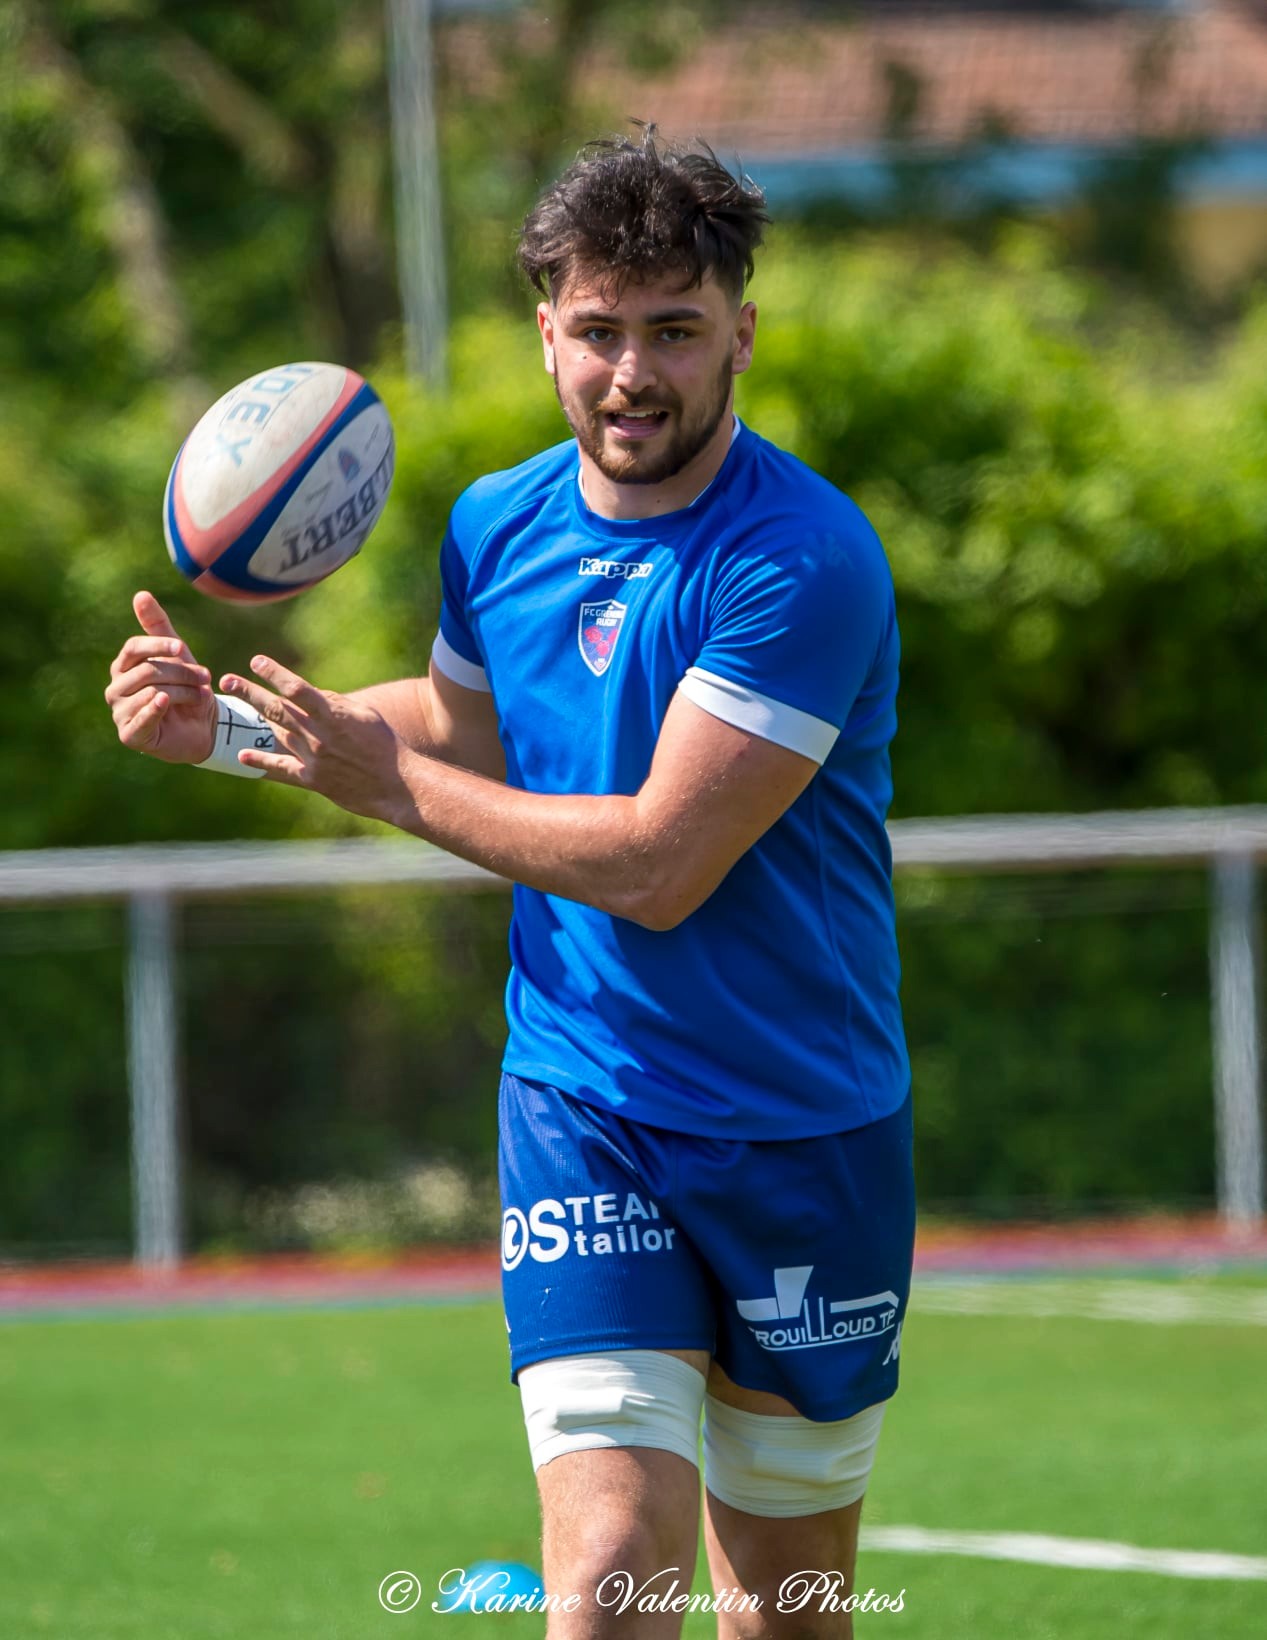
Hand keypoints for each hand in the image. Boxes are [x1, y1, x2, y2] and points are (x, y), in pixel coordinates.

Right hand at [105, 592, 216, 763]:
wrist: (205, 726)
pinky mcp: (130, 735)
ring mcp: (120, 712)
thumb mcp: (177, 655)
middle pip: (147, 671)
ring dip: (183, 691)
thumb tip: (140, 594)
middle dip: (181, 672)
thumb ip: (158, 627)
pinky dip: (154, 709)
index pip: (133, 648)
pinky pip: (140, 719)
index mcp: (124, 667)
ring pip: (150, 692)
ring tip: (201, 695)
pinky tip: (166, 702)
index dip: (158, 646)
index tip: (182, 648)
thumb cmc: (187, 687)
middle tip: (205, 677)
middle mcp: (116, 688)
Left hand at [219, 655, 405, 818]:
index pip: (297, 688)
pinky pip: (281, 768)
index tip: (256, 661)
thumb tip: (309, 695)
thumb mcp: (364, 715)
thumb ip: (335, 703)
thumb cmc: (385, 745)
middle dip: (249, 692)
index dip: (273, 673)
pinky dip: (261, 762)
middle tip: (226, 680)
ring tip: (237, 705)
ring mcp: (314, 759)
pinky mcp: (313, 780)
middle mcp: (319, 735)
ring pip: (277, 733)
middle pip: (276, 709)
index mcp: (334, 715)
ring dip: (257, 718)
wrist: (398, 785)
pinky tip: (243, 755)